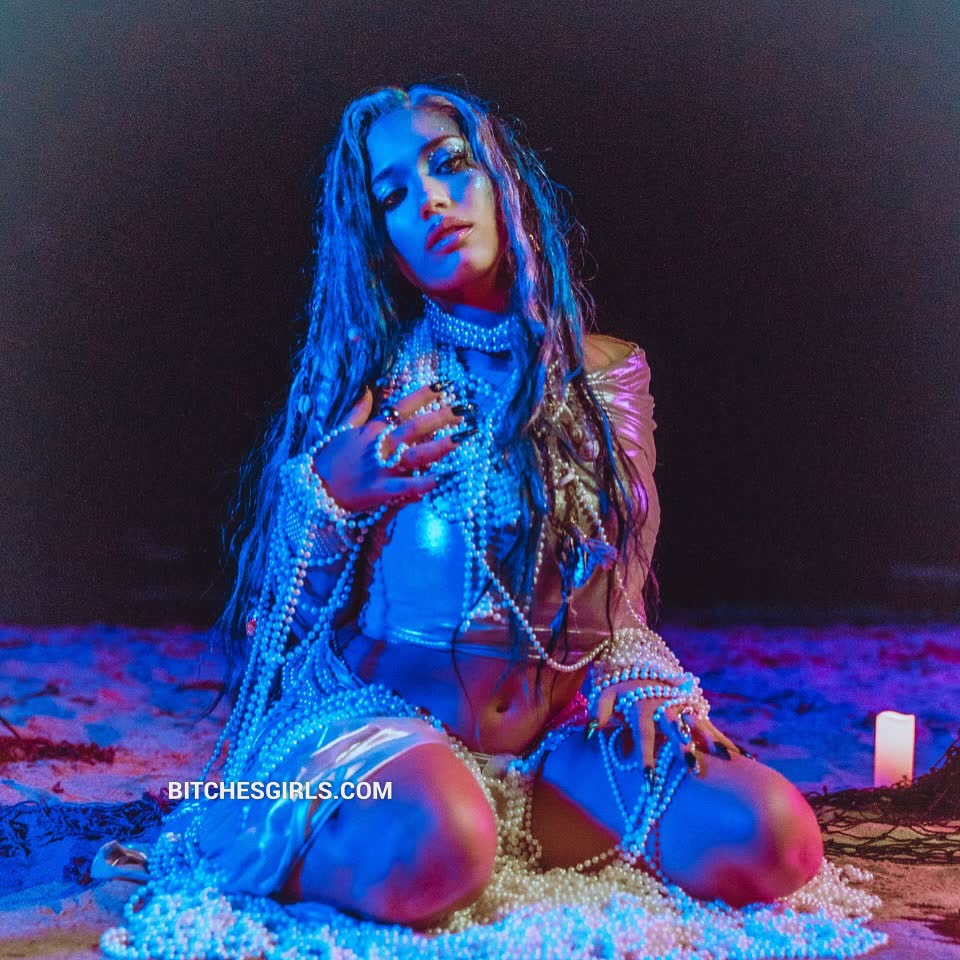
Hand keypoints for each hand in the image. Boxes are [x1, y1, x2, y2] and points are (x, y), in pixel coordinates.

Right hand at [309, 382, 472, 513]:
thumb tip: (368, 389)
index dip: (423, 395)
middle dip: (441, 417)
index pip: (401, 406)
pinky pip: (403, 488)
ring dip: (439, 446)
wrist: (313, 489)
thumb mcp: (340, 429)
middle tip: (465, 411)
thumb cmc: (328, 459)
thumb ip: (358, 410)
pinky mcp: (379, 491)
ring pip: (414, 454)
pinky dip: (420, 484)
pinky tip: (439, 480)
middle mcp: (379, 446)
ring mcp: (380, 469)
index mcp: (372, 429)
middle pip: (415, 427)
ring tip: (462, 439)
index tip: (444, 386)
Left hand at [589, 679, 747, 774]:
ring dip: (711, 744)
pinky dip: (725, 741)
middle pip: (676, 730)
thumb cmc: (619, 685)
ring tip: (729, 761)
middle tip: (694, 770)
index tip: (648, 778)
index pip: (643, 735)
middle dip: (684, 749)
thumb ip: (597, 712)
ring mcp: (682, 706)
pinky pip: (711, 726)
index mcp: (642, 705)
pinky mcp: (694, 708)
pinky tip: (745, 758)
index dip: (645, 756)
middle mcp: (665, 706)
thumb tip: (590, 732)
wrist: (640, 659)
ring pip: (699, 727)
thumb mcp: (603, 693)